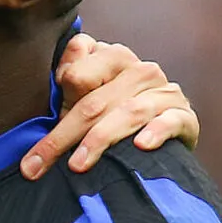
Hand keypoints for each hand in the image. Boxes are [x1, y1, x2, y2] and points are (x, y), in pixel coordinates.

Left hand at [20, 34, 198, 179]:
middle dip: (62, 136)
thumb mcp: (83, 100)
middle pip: (93, 101)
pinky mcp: (184, 116)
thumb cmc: (110, 117)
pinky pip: (169, 121)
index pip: (78, 68)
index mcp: (111, 57)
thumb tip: (62, 76)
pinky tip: (141, 145)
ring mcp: (164, 92)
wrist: (159, 138)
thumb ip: (69, 83)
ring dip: (99, 140)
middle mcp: (139, 70)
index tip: (44, 118)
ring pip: (126, 113)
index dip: (60, 91)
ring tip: (77, 165)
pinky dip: (156, 131)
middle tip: (37, 164)